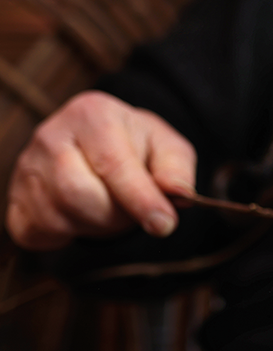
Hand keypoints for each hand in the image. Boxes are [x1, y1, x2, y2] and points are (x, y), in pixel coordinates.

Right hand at [5, 91, 195, 250]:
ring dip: (95, 227)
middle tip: (134, 211)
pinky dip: (66, 236)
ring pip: (57, 216)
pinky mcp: (15, 198)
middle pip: (78, 193)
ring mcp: (27, 167)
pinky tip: (84, 217)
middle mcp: (50, 135)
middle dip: (116, 215)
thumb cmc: (140, 148)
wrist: (104, 146)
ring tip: (111, 208)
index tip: (164, 225)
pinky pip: (36, 233)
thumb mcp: (168, 149)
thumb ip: (176, 169)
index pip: (113, 164)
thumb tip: (178, 193)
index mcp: (92, 114)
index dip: (140, 200)